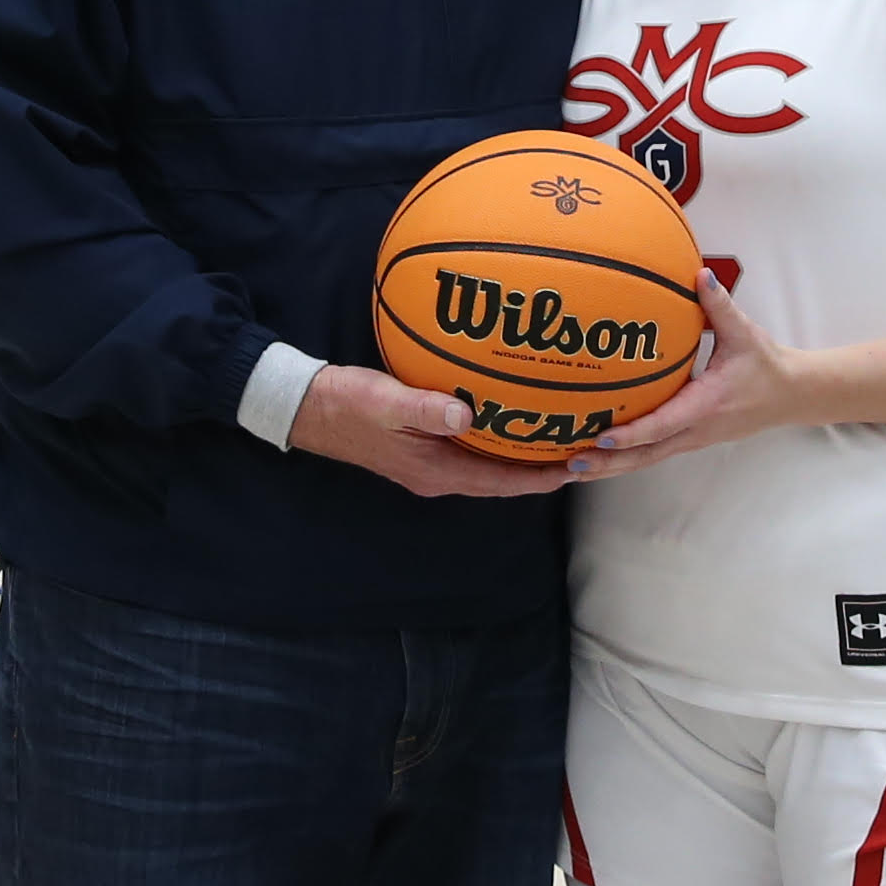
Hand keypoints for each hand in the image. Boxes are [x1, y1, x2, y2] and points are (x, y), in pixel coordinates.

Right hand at [288, 361, 575, 500]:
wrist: (309, 409)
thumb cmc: (349, 404)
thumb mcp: (388, 403)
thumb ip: (427, 410)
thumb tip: (468, 416)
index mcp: (435, 472)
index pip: (499, 483)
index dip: (538, 478)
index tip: (575, 469)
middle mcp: (437, 475)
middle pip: (499, 479)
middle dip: (537, 469)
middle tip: (577, 451)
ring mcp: (428, 464)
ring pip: (485, 466)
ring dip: (517, 457)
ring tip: (553, 438)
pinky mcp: (421, 449)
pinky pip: (469, 451)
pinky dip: (493, 441)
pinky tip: (506, 419)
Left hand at [569, 275, 804, 477]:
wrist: (791, 395)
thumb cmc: (766, 365)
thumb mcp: (745, 333)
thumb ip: (719, 305)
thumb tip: (699, 274)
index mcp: (707, 405)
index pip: (664, 424)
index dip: (632, 433)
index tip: (601, 437)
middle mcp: (697, 429)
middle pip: (647, 455)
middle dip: (609, 463)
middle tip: (572, 464)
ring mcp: (693, 439)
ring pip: (648, 459)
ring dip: (612, 467)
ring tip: (573, 469)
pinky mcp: (690, 439)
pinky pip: (654, 453)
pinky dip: (626, 459)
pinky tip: (600, 458)